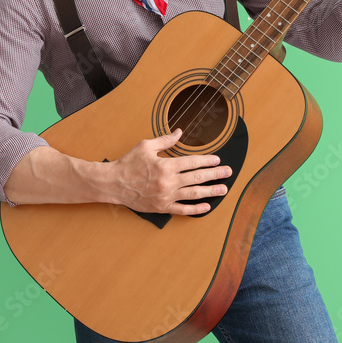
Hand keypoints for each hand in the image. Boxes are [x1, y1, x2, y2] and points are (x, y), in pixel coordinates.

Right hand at [108, 129, 231, 214]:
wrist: (113, 183)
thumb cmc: (128, 163)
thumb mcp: (146, 146)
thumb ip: (165, 140)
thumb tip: (179, 133)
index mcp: (166, 166)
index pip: (192, 163)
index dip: (207, 161)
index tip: (217, 160)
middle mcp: (168, 182)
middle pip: (197, 178)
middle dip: (215, 175)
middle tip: (228, 173)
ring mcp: (166, 196)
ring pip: (194, 194)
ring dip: (211, 191)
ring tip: (223, 189)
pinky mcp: (162, 207)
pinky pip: (182, 210)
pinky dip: (195, 209)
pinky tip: (206, 206)